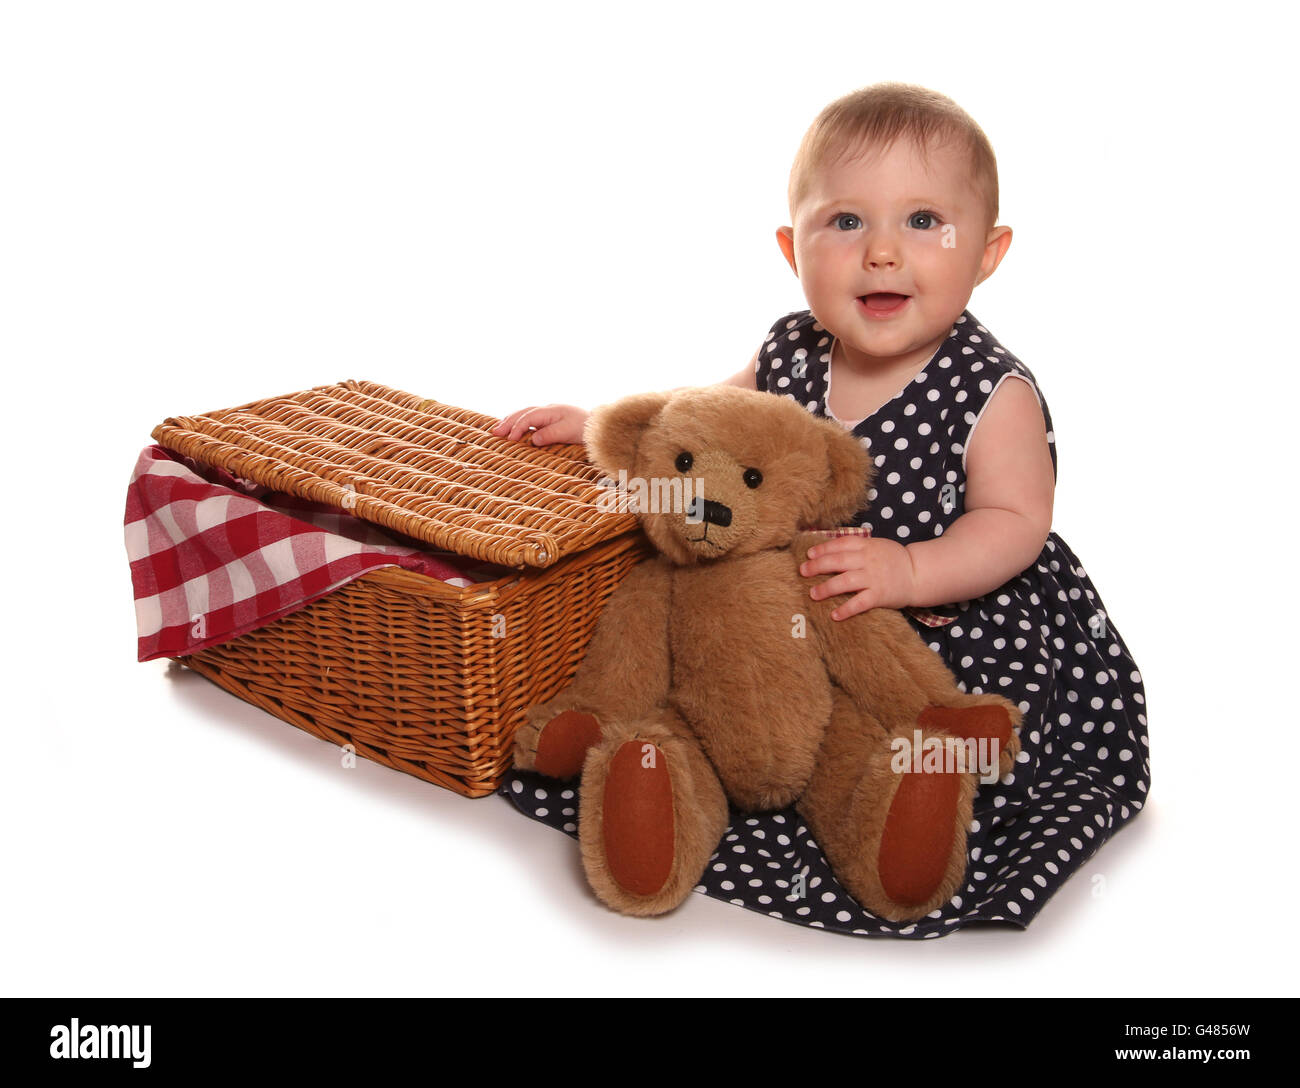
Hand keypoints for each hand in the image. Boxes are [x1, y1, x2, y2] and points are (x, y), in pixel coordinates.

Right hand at [491, 403, 589, 445]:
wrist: (597, 425)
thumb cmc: (584, 428)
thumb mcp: (568, 432)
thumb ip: (550, 434)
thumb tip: (532, 439)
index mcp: (551, 411)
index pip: (529, 418)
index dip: (517, 428)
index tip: (510, 439)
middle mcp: (547, 410)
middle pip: (523, 413)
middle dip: (508, 422)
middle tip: (494, 433)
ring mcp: (548, 414)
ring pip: (524, 414)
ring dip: (510, 421)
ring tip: (498, 429)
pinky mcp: (549, 420)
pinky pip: (530, 419)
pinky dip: (518, 423)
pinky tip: (512, 429)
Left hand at [799, 536, 915, 619]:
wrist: (918, 574)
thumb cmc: (894, 560)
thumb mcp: (877, 546)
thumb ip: (857, 546)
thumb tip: (829, 547)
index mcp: (867, 546)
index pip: (841, 544)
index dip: (823, 548)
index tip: (809, 554)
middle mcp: (869, 561)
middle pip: (838, 561)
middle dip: (818, 566)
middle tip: (803, 571)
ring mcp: (874, 578)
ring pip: (845, 582)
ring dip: (826, 588)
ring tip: (813, 593)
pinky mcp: (880, 595)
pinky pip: (860, 603)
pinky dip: (846, 609)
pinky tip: (834, 615)